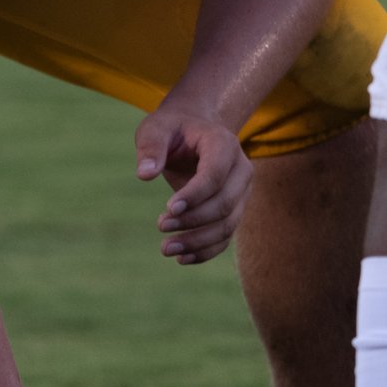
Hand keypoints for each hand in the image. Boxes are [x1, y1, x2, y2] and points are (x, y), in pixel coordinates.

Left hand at [135, 104, 252, 264]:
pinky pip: (226, 237)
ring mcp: (241, 192)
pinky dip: (205, 251)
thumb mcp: (157, 128)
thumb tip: (145, 174)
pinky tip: (181, 258)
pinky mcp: (235, 210)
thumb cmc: (173, 129)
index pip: (215, 175)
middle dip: (193, 220)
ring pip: (228, 225)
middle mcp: (241, 169)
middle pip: (224, 203)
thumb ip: (150, 147)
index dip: (194, 195)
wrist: (194, 130)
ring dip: (198, 242)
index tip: (167, 208)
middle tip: (160, 225)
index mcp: (224, 144)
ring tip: (166, 249)